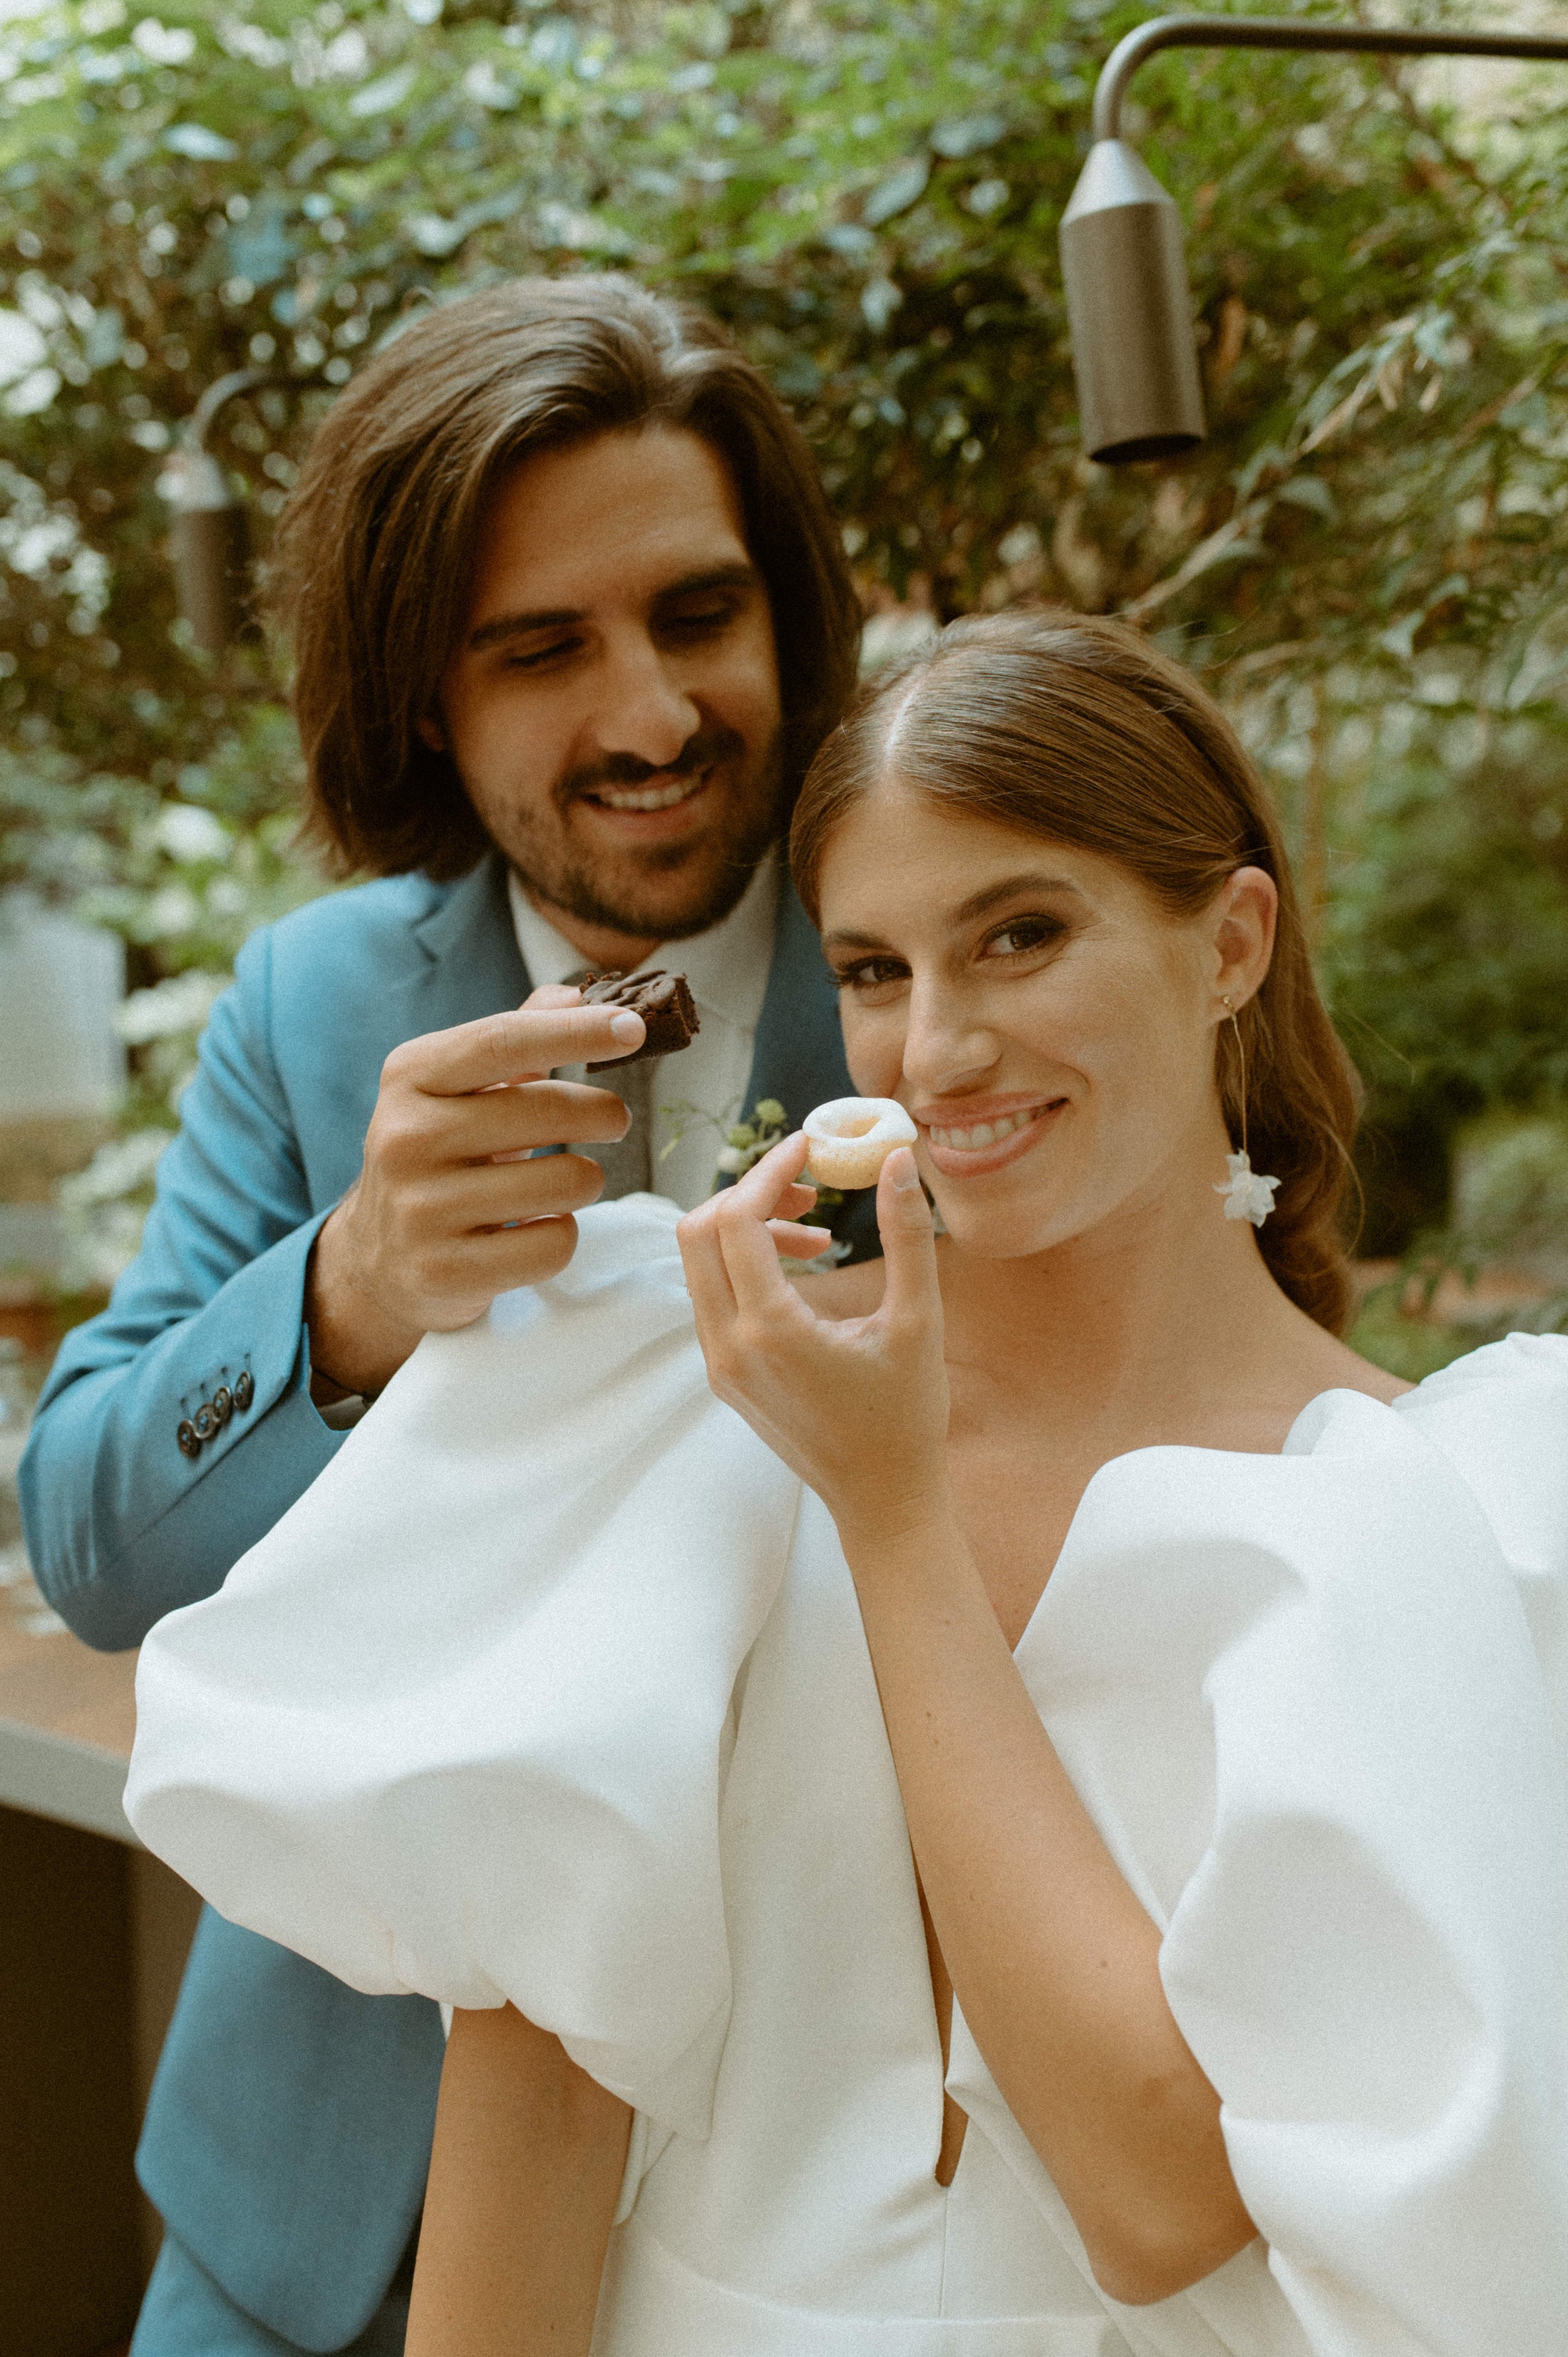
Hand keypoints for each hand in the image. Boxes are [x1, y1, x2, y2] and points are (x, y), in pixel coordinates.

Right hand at [307, 986, 646, 1396]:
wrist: (379, 1255)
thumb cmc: (443, 1153)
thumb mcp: (462, 1086)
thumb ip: (518, 1035)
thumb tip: (574, 992)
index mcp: (411, 1076)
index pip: (505, 1040)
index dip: (577, 1031)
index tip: (634, 1027)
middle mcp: (406, 1137)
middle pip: (547, 1112)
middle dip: (603, 1113)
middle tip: (614, 1120)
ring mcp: (420, 1210)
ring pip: (565, 1183)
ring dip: (584, 1181)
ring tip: (562, 1182)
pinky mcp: (445, 1271)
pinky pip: (554, 1245)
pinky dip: (563, 1235)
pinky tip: (538, 1229)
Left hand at [677, 1134, 951, 1545]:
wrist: (882, 1500)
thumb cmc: (907, 1417)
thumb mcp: (917, 1321)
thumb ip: (907, 1237)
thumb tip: (896, 1160)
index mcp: (771, 1331)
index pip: (736, 1219)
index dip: (768, 1171)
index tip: (810, 1147)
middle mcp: (728, 1347)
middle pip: (698, 1232)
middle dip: (749, 1193)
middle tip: (809, 1186)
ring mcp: (719, 1364)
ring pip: (698, 1264)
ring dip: (745, 1228)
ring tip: (815, 1229)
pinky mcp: (724, 1375)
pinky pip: (711, 1296)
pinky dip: (743, 1265)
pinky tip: (801, 1267)